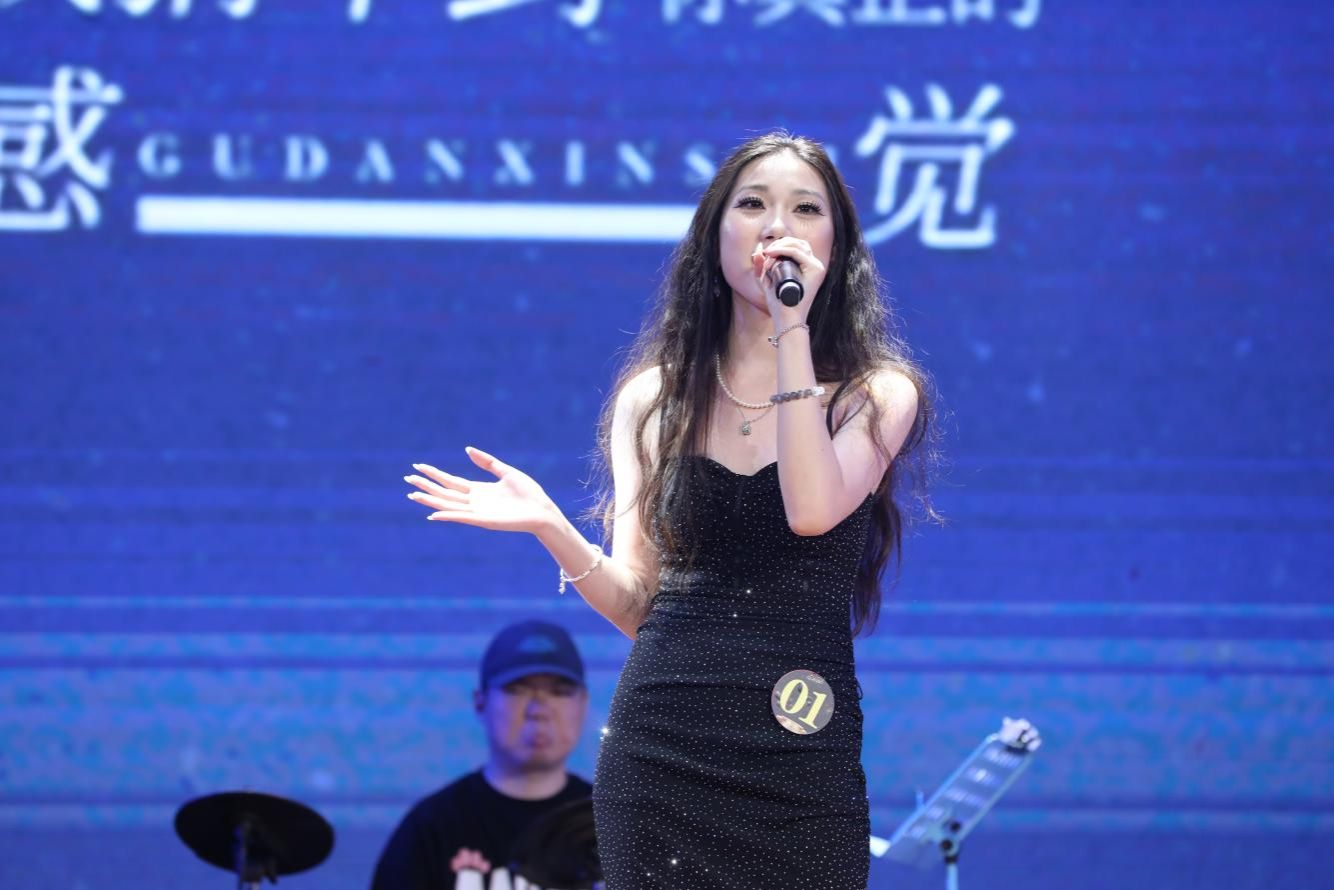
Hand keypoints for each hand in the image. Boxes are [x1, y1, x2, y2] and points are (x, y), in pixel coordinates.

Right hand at [405, 447, 557, 534]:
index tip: (419, 466)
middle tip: (408, 477)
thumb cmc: (528, 493)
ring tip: (413, 494)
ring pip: (448, 505)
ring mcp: (477, 512)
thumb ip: (487, 462)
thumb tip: (467, 449)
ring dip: (430, 501)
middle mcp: (474, 501)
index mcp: (479, 490)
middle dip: (426, 485)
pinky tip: (433, 514)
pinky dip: (447, 516)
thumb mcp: (506, 471)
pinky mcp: (483, 521)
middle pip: (444, 493)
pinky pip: (462, 518)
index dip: (435, 474)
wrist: (542, 510)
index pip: (451, 481)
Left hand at [750, 236, 826, 324]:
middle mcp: (814, 266)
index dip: (780, 245)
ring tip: (768, 255)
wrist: (787, 319)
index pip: (796, 246)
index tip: (765, 253)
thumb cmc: (779, 304)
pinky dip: (783, 250)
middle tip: (766, 253)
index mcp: (807, 267)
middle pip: (798, 243)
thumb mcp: (768, 282)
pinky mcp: (816, 270)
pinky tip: (772, 253)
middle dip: (780, 243)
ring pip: (798, 245)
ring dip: (780, 246)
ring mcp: (817, 267)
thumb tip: (757, 252)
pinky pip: (798, 252)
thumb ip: (762, 268)